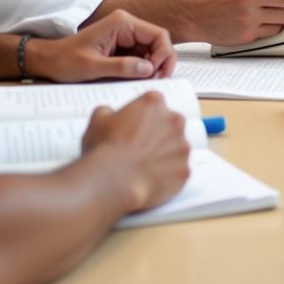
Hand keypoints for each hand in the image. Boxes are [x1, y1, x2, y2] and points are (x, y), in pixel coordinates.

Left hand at [30, 10, 175, 82]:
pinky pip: (140, 55)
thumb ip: (122, 67)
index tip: (157, 74)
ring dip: (153, 66)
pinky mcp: (121, 45)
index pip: (158, 35)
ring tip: (146, 81)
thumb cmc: (64, 60)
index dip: (163, 55)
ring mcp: (124, 35)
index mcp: (122, 23)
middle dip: (161, 62)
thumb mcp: (93, 67)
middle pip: (158, 41)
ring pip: (151, 49)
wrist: (47, 60)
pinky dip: (143, 68)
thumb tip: (148, 69)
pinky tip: (138, 79)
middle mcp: (126, 25)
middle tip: (156, 81)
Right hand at [82, 91, 190, 213]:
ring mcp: (182, 146)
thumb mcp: (98, 120)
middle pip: (170, 125)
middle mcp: (174, 120)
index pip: (154, 104)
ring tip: (144, 167)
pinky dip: (168, 177)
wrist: (113, 180)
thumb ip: (108, 111)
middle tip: (140, 148)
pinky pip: (179, 172)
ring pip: (177, 149)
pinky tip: (151, 181)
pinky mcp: (185, 170)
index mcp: (154, 103)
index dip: (143, 118)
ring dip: (165, 155)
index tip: (136, 128)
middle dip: (158, 135)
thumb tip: (109, 113)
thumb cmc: (105, 149)